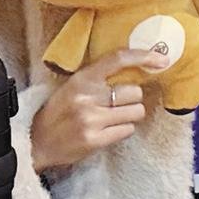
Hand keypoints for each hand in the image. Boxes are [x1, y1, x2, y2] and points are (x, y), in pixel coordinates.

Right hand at [31, 47, 165, 172]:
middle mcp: (87, 97)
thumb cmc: (59, 112)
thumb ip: (98, 79)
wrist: (36, 142)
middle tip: (118, 105)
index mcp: (81, 79)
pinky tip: (108, 130)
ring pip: (136, 111)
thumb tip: (138, 70)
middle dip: (132, 99)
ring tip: (113, 118)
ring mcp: (92, 119)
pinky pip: (128, 130)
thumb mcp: (73, 87)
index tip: (161, 59)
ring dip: (130, 115)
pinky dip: (123, 130)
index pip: (117, 59)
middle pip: (135, 91)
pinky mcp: (95, 140)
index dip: (143, 56)